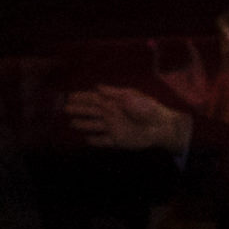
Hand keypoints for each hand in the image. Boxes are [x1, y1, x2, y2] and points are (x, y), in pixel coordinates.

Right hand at [65, 86, 191, 155]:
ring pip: (94, 126)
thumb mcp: (133, 95)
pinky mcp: (118, 140)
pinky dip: (95, 140)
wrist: (163, 126)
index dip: (81, 97)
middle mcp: (110, 114)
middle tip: (65, 108)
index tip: (69, 96)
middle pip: (90, 111)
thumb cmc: (149, 107)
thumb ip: (115, 93)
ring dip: (83, 125)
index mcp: (113, 102)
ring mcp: (113, 127)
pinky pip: (103, 141)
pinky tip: (86, 140)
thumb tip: (97, 88)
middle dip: (78, 109)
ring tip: (71, 124)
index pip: (93, 98)